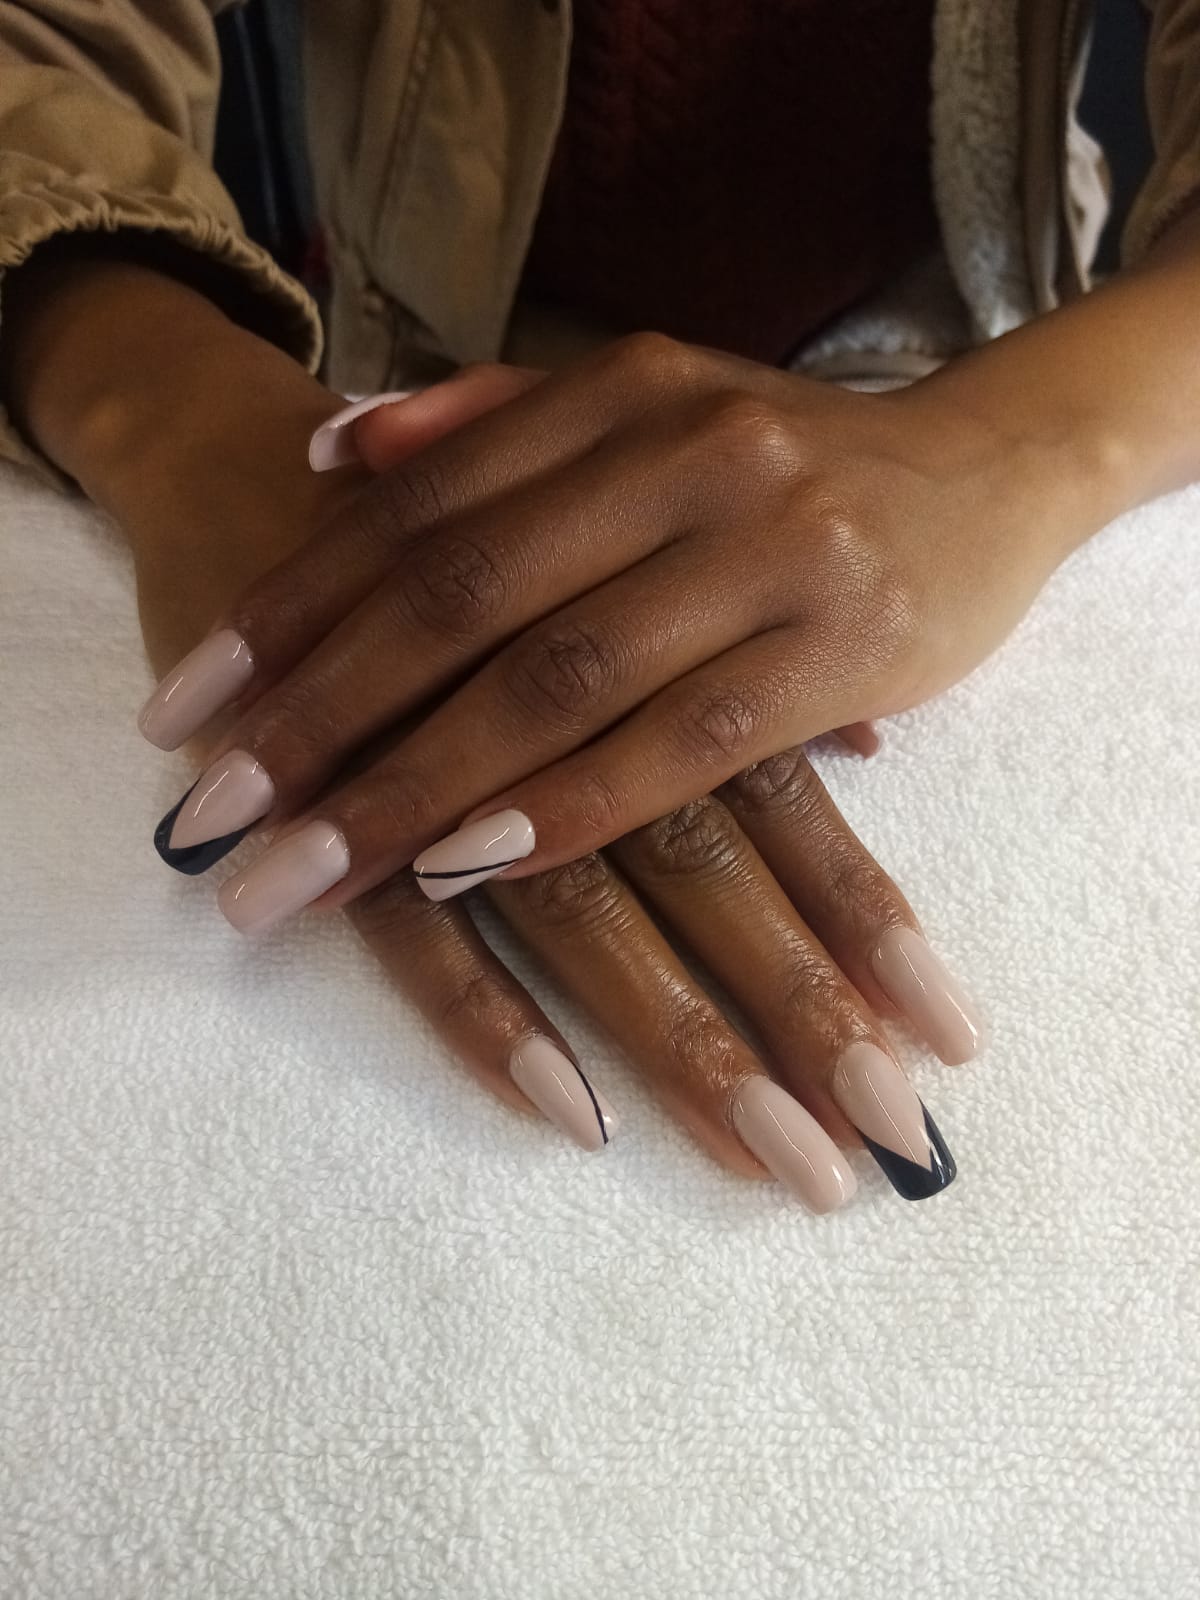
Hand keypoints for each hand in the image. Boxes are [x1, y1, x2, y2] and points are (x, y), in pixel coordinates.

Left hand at [137, 332, 1098, 919]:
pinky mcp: (842, 648)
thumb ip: (493, 419)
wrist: (992, 465)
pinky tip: (469, 864)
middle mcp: (682, 452)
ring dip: (417, 786)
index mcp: (618, 392)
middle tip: (211, 823)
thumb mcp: (646, 404)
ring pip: (556, 681)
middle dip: (320, 721)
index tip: (183, 714)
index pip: (415, 512)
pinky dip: (567, 806)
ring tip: (305, 872)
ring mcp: (769, 546)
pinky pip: (681, 744)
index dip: (288, 615)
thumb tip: (336, 450)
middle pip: (460, 600)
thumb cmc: (791, 455)